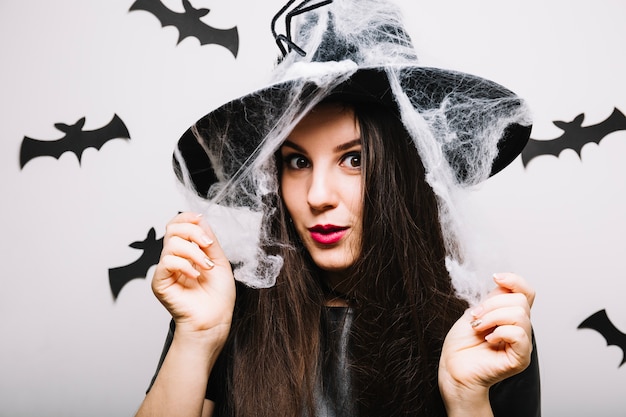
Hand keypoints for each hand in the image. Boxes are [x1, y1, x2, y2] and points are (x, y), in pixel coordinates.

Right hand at [152, 212, 235, 342]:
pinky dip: (184, 265)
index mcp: (187, 252)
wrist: (215, 320)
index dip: (187, 218)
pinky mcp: (160, 282)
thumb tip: (200, 219)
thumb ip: (208, 240)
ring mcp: (166, 270)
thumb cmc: (218, 296)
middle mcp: (174, 259)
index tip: (200, 219)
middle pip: (172, 229)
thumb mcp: (219, 261)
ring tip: (206, 267)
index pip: (177, 226)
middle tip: (208, 245)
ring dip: (194, 252)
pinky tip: (195, 276)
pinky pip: (167, 261)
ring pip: (171, 244)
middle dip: (193, 232)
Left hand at [438, 273, 534, 407]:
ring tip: (479, 327)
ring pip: (519, 315)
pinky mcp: (520, 358)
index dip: (515, 280)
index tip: (495, 277)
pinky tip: (488, 340)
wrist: (453, 367)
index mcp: (510, 316)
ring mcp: (522, 344)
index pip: (526, 292)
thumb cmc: (461, 344)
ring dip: (492, 317)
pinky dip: (499, 332)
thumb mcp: (475, 312)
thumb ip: (493, 299)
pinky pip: (518, 334)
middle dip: (492, 304)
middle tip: (476, 317)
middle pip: (521, 300)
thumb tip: (503, 284)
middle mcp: (520, 328)